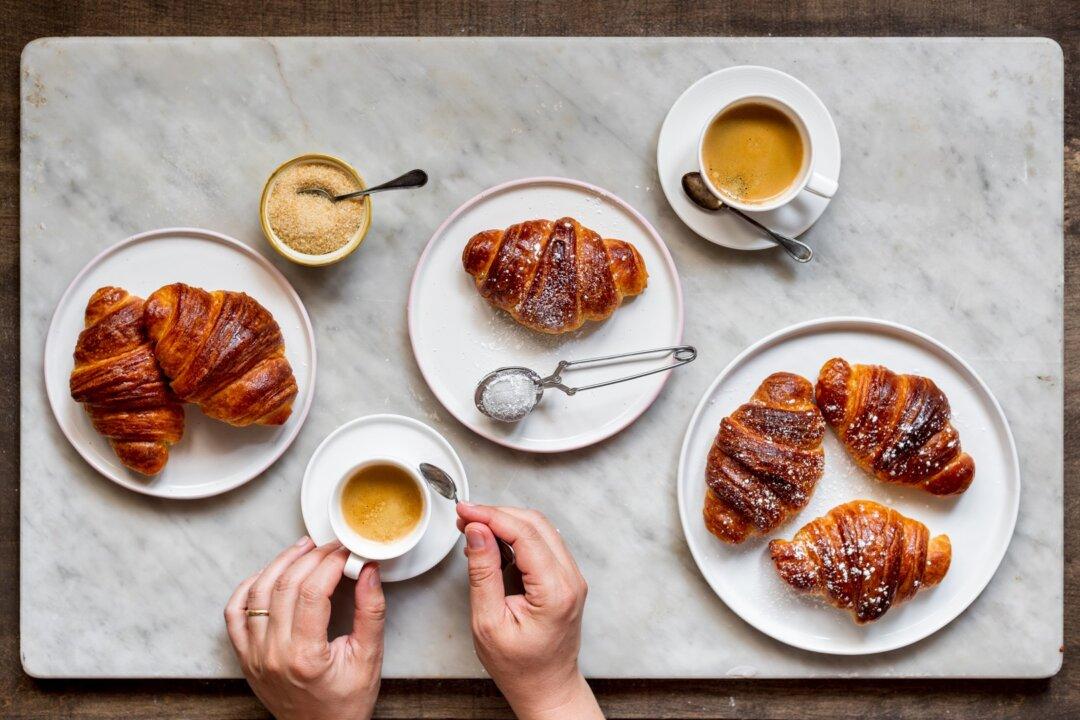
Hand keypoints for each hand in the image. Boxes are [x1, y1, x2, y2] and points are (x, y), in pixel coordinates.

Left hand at [224, 538, 385, 719]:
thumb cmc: (346, 703)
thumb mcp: (369, 658)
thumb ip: (372, 611)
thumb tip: (369, 570)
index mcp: (306, 656)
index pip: (314, 592)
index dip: (331, 562)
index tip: (346, 551)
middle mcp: (274, 654)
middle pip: (285, 586)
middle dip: (310, 557)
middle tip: (330, 547)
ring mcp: (255, 655)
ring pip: (258, 593)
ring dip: (280, 563)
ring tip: (302, 549)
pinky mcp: (246, 657)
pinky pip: (235, 613)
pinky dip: (248, 587)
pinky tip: (268, 574)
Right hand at [457, 503, 603, 719]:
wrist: (547, 688)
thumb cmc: (519, 666)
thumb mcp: (488, 622)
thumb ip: (483, 572)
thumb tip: (477, 531)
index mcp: (555, 591)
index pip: (525, 534)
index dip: (491, 516)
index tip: (464, 510)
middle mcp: (571, 579)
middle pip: (535, 524)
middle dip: (497, 514)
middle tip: (464, 517)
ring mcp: (571, 577)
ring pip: (540, 529)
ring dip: (506, 522)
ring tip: (473, 528)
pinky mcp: (565, 578)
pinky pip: (542, 543)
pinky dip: (516, 535)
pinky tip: (492, 542)